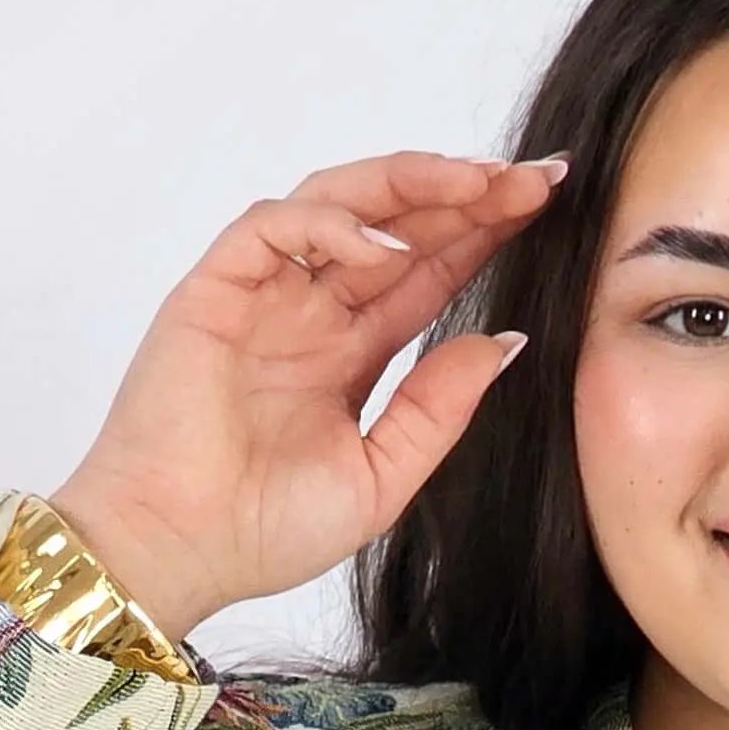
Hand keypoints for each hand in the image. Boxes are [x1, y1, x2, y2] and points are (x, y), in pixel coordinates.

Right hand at [47, 149, 568, 642]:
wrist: (180, 550)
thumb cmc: (265, 530)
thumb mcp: (384, 476)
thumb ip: (439, 409)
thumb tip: (505, 343)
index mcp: (351, 352)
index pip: (429, 273)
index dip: (485, 234)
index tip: (548, 208)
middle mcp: (311, 311)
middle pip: (397, 225)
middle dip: (466, 194)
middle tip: (535, 178)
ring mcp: (265, 294)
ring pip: (341, 203)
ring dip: (409, 186)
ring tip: (475, 187)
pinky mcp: (216, 287)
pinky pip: (276, 225)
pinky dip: (332, 224)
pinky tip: (384, 248)